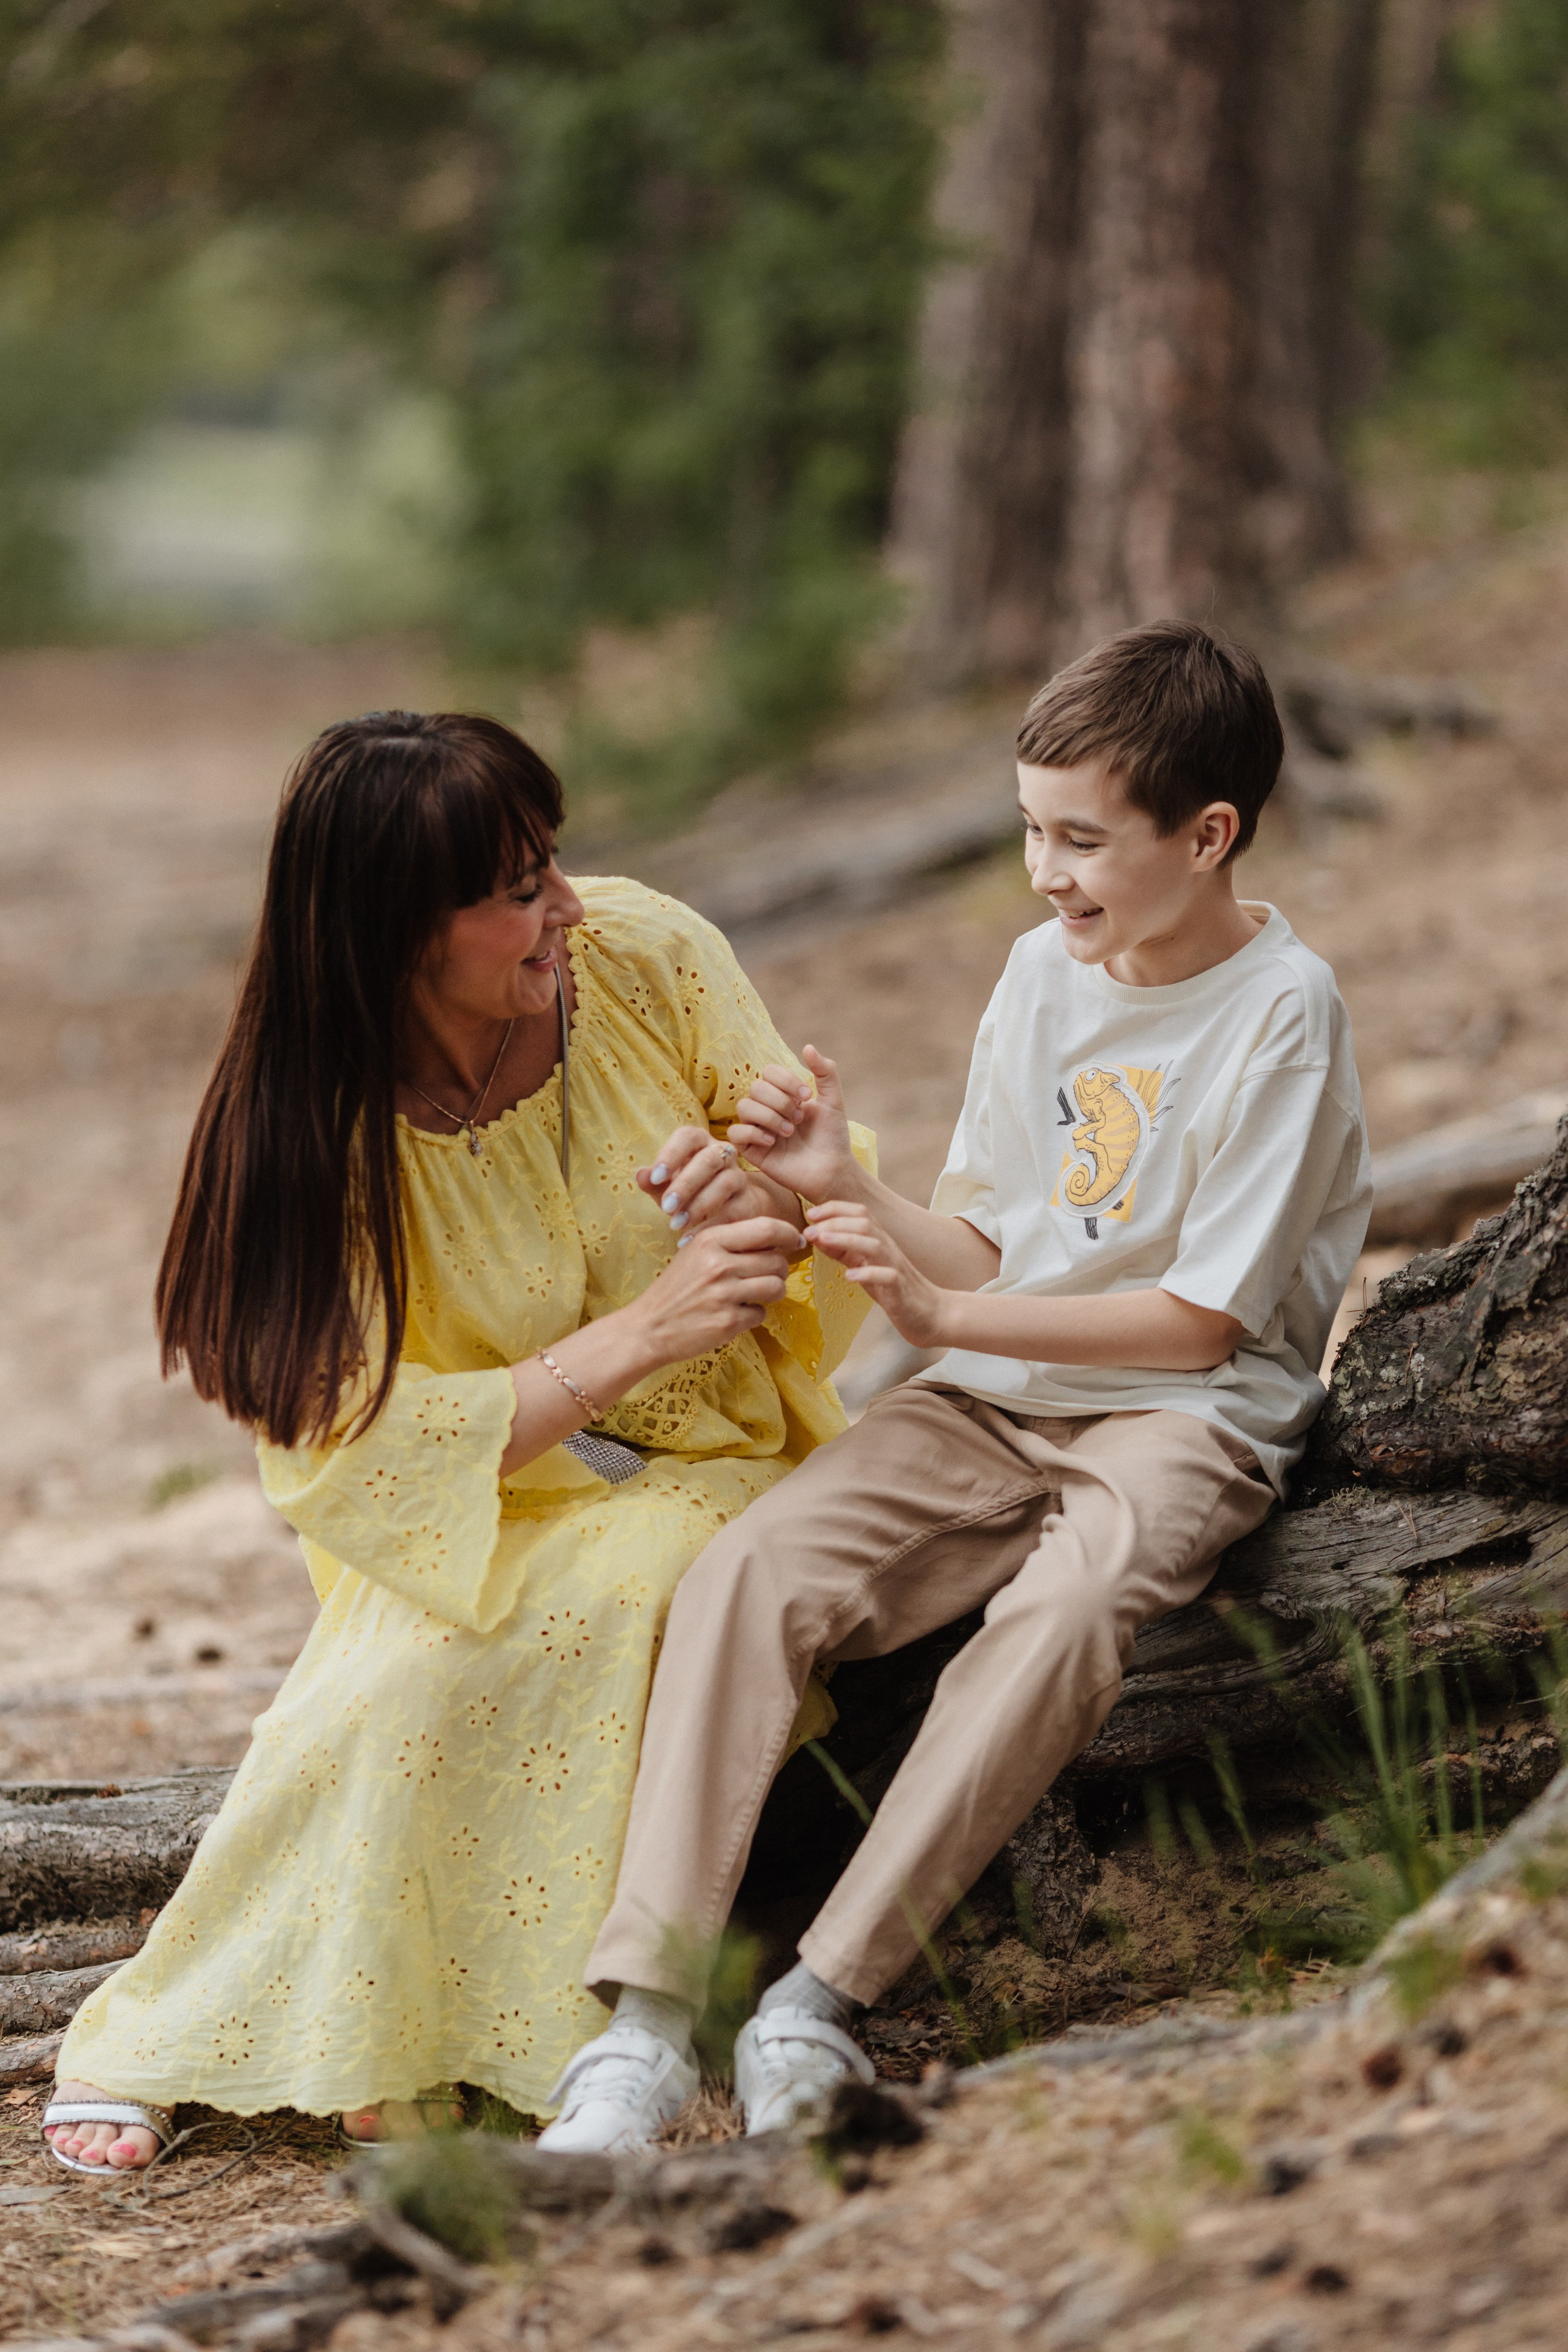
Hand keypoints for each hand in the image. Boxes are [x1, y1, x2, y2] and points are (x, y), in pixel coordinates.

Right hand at [632, 1215, 800, 1363]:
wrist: (650, 1326)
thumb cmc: (676, 1287)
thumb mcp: (695, 1252)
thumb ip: (731, 1241)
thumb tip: (778, 1235)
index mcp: (710, 1240)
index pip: (767, 1228)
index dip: (789, 1233)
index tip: (796, 1240)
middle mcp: (719, 1264)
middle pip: (777, 1260)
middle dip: (779, 1269)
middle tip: (765, 1275)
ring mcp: (724, 1294)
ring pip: (776, 1287)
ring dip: (772, 1292)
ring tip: (753, 1294)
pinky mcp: (728, 1322)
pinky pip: (761, 1314)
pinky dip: (753, 1315)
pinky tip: (734, 1313)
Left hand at [636, 1125, 785, 1238]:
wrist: (729, 1208)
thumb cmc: (690, 1192)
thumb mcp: (667, 1186)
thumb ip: (653, 1181)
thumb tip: (641, 1175)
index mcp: (699, 1142)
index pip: (687, 1137)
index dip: (671, 1154)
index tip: (656, 1178)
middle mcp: (723, 1153)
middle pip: (709, 1160)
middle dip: (686, 1184)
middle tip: (665, 1208)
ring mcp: (740, 1176)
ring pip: (725, 1183)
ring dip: (699, 1205)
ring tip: (675, 1225)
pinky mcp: (749, 1201)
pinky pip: (733, 1211)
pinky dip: (709, 1225)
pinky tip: (688, 1238)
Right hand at [726, 1046, 857, 1205]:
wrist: (833, 1170)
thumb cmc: (833, 1137)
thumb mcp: (834, 1101)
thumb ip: (825, 1073)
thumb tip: (808, 1047)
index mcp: (783, 1094)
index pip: (769, 1072)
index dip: (786, 1080)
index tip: (807, 1096)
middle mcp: (767, 1109)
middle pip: (756, 1088)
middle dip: (780, 1101)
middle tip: (799, 1118)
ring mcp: (757, 1129)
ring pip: (743, 1108)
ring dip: (769, 1116)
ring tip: (790, 1131)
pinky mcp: (751, 1150)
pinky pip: (735, 1133)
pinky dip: (754, 1133)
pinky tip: (774, 1142)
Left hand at [802, 1200, 951, 1349]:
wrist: (930, 1313)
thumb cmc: (893, 1289)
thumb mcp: (864, 1267)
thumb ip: (844, 1252)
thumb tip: (818, 1236)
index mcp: (879, 1241)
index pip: (860, 1213)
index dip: (834, 1209)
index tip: (810, 1214)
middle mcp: (888, 1249)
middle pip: (865, 1223)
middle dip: (835, 1222)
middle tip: (808, 1230)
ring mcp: (895, 1267)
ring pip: (874, 1245)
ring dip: (846, 1240)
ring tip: (822, 1241)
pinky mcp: (901, 1289)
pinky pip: (887, 1277)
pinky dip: (867, 1274)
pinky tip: (849, 1276)